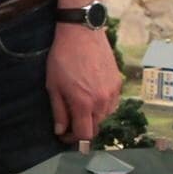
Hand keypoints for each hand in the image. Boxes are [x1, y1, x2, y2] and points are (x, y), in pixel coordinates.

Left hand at [46, 24, 122, 142]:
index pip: (85, 135)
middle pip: (96, 127)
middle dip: (82, 129)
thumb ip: (59, 111)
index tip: (64, 135)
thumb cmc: (62, 58)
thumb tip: (60, 131)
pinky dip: (102, 106)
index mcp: (84, 103)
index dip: (73, 139)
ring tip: (79, 106)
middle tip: (70, 122)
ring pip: (105, 116)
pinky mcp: (118, 83)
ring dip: (93, 117)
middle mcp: (102, 101)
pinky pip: (112, 103)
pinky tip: (91, 96)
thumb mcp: (53, 86)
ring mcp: (113, 92)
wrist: (82, 34)